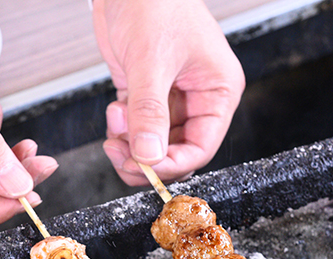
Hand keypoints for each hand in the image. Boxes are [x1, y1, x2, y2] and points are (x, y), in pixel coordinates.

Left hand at [92, 0, 244, 185]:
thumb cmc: (153, 2)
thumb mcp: (152, 61)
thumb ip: (150, 112)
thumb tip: (149, 156)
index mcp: (217, 89)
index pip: (202, 146)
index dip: (173, 164)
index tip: (146, 168)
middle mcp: (198, 96)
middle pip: (177, 150)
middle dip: (147, 157)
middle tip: (122, 156)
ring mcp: (171, 96)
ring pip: (155, 142)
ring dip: (131, 144)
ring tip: (115, 125)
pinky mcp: (145, 92)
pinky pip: (137, 128)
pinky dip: (122, 130)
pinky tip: (115, 111)